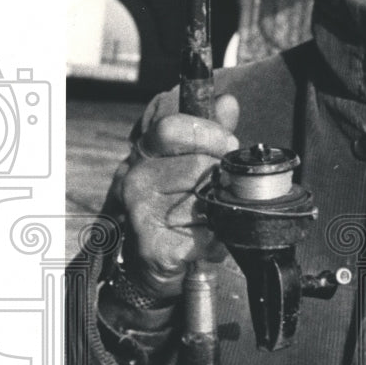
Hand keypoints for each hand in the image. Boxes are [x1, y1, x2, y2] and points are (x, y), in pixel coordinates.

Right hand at [115, 94, 239, 298]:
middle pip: (197, 166)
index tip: (229, 144)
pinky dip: (215, 238)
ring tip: (209, 217)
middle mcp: (135, 179)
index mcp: (144, 153)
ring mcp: (141, 212)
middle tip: (223, 188)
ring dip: (218, 211)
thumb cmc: (177, 207)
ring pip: (203, 201)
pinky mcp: (154, 245)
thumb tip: (227, 102)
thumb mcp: (192, 164)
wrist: (154, 262)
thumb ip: (211, 133)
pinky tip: (204, 238)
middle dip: (220, 177)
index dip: (208, 132)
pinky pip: (204, 234)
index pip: (171, 128)